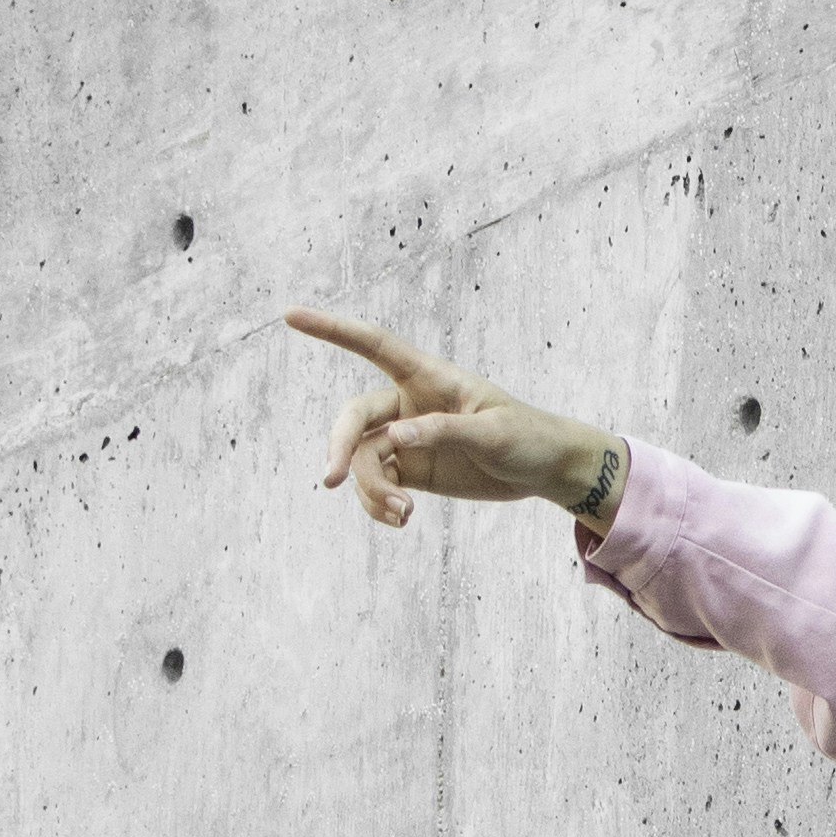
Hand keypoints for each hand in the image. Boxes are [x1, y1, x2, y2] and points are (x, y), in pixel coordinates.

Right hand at [287, 307, 614, 535]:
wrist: (545, 469)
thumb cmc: (526, 436)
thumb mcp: (493, 432)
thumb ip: (443, 430)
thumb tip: (394, 437)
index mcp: (428, 377)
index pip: (373, 344)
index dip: (332, 330)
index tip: (290, 316)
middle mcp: (408, 404)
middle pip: (354, 418)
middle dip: (340, 447)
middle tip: (331, 480)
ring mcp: (406, 438)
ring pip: (362, 459)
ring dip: (370, 490)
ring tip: (402, 515)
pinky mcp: (410, 470)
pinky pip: (375, 484)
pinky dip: (379, 504)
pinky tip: (401, 520)